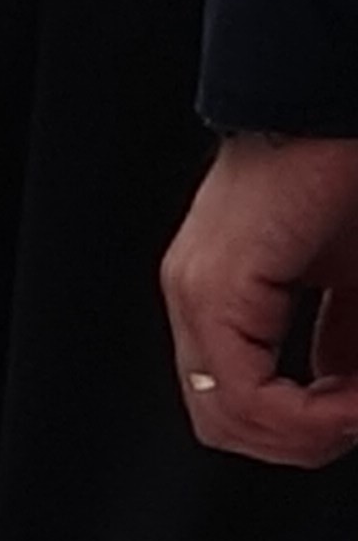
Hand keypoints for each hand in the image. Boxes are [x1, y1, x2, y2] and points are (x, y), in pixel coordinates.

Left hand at [163, 133, 357, 465]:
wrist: (331, 100)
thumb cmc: (346, 169)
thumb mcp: (357, 277)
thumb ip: (349, 338)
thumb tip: (351, 392)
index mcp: (225, 295)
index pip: (242, 399)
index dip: (306, 427)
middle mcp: (198, 299)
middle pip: (229, 422)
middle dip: (305, 440)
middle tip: (357, 425)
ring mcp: (199, 294)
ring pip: (231, 417)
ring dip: (309, 432)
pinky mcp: (216, 288)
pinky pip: (243, 391)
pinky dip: (304, 414)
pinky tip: (352, 400)